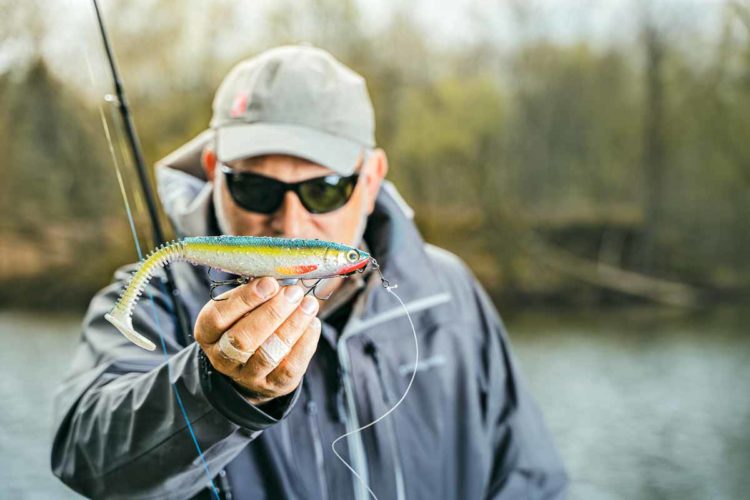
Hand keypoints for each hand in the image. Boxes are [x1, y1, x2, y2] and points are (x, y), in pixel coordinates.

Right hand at [194, 277, 320, 404]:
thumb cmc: (247, 323)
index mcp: (208, 333)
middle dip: (272, 313)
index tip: (270, 283)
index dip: (245, 299)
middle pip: (243, 339)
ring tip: (309, 304)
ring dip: (292, 326)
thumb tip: (280, 276)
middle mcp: (222, 358)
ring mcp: (247, 376)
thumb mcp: (239, 308)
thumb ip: (254, 293)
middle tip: (293, 292)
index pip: (218, 317)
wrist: (252, 368)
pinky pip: (289, 367)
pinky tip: (313, 323)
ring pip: (268, 354)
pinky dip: (304, 343)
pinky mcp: (273, 385)